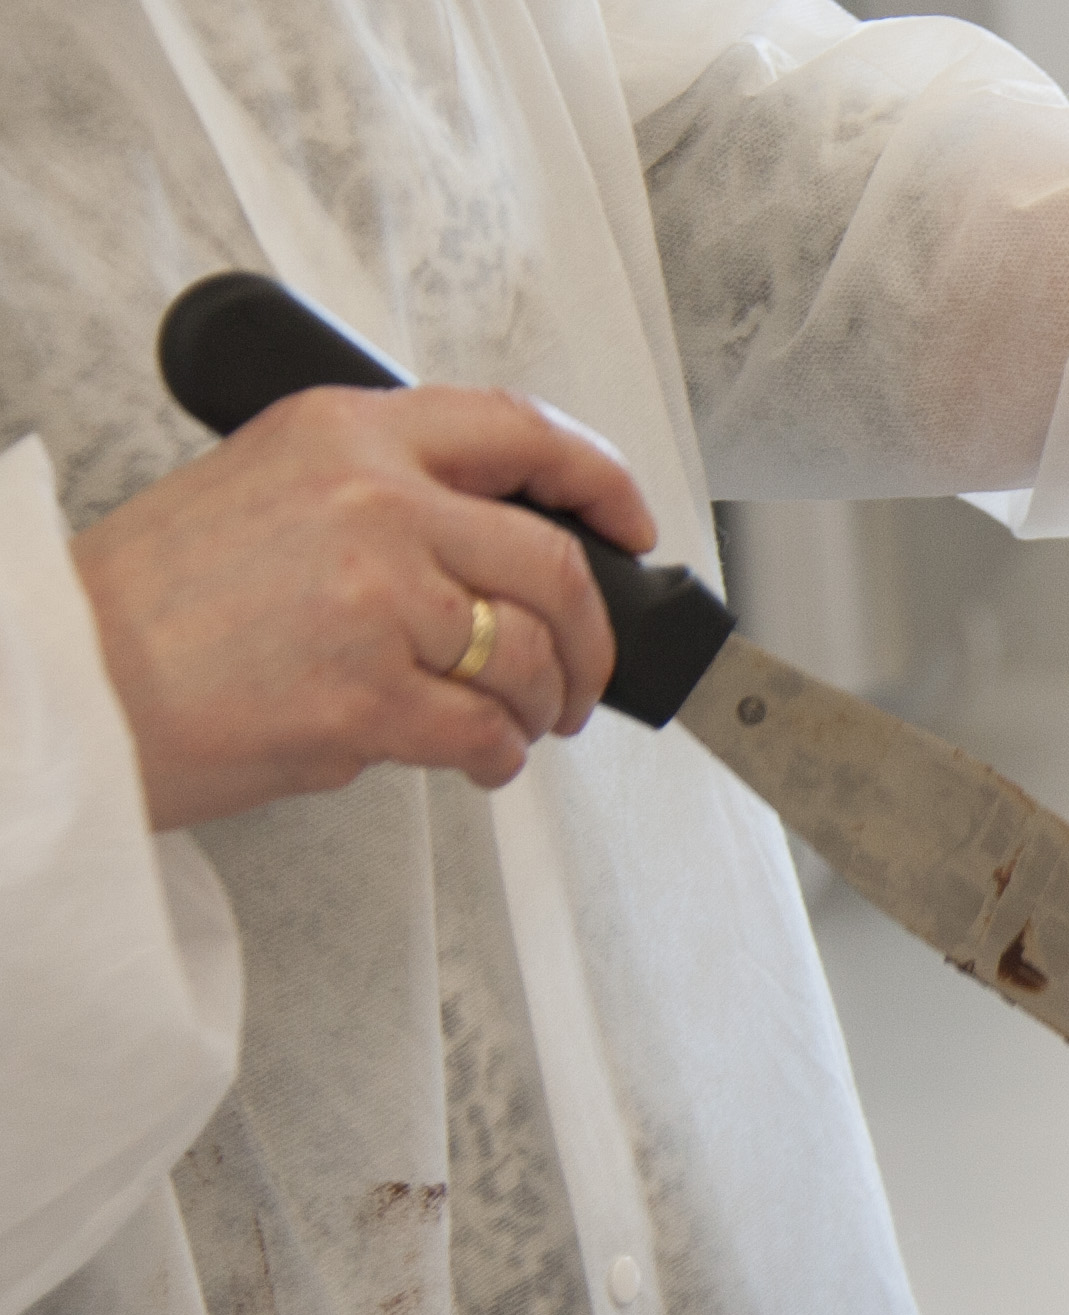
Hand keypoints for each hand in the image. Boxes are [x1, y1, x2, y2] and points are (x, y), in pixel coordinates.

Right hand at [71, 384, 657, 830]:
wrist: (66, 684)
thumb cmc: (155, 603)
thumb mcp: (266, 487)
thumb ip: (383, 495)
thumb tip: (494, 548)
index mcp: (347, 434)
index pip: (518, 430)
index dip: (601, 481)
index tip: (632, 527)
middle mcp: (373, 504)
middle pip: (552, 567)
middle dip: (592, 638)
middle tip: (581, 678)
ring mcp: (376, 601)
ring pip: (530, 658)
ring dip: (543, 707)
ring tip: (516, 725)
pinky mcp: (368, 697)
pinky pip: (487, 732)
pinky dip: (499, 757)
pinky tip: (477, 759)